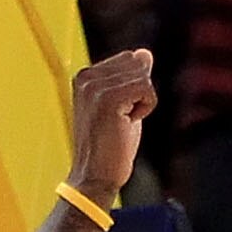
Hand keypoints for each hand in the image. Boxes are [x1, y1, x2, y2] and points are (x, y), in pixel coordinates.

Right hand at [66, 46, 156, 208]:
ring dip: (142, 102)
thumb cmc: (110, 147)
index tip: (117, 114)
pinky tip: (126, 125)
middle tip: (121, 119)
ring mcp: (95, 87)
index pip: (130, 59)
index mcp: (85, 76)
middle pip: (137, 62)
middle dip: (140, 92)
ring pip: (143, 76)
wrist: (95, 178)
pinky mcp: (107, 98)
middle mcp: (86, 76)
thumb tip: (145, 53)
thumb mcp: (123, 106)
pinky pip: (146, 89)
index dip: (135, 88)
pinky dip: (145, 109)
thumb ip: (132, 79)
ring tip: (121, 123)